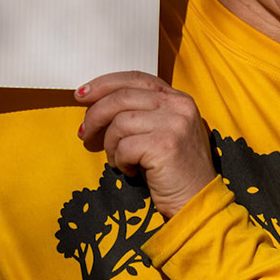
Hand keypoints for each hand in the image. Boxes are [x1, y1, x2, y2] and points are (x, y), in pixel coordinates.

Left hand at [74, 72, 216, 215]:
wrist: (198, 200)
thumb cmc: (174, 169)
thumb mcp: (163, 131)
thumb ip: (141, 112)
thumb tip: (96, 104)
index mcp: (178, 98)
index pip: (135, 78)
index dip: (105, 84)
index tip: (81, 95)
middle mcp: (179, 106)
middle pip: (121, 97)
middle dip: (95, 115)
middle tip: (84, 133)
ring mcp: (173, 124)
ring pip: (119, 123)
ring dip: (110, 145)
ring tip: (118, 160)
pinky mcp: (164, 146)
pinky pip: (124, 147)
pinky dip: (120, 161)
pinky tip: (130, 170)